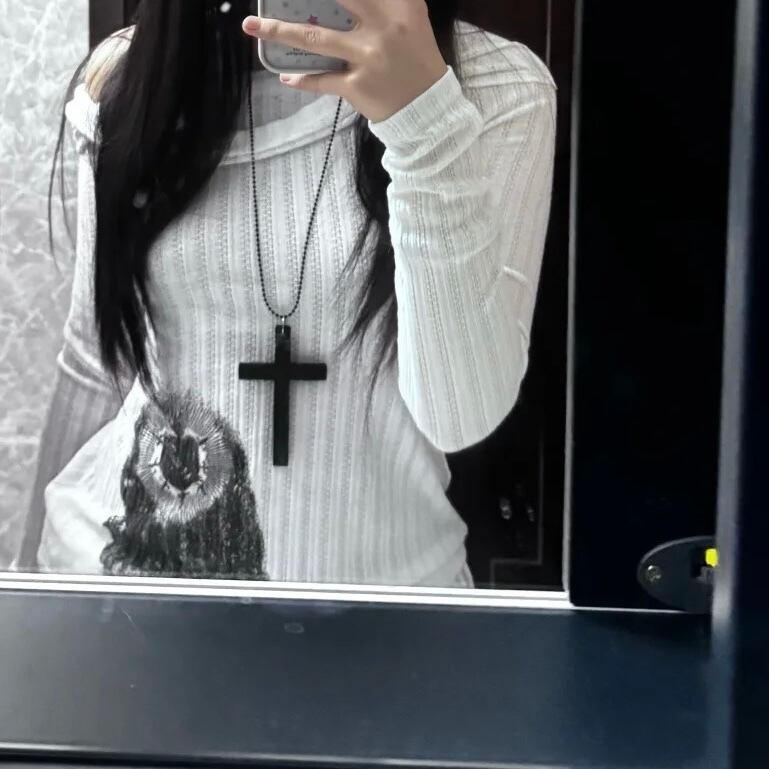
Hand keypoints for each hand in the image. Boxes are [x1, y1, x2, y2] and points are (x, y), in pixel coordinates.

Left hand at [242, 0, 448, 123]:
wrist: (428, 109)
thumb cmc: (416, 60)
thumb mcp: (411, 19)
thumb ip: (386, 1)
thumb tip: (349, 0)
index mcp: (399, 6)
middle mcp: (383, 27)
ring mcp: (367, 58)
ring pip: (314, 39)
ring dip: (278, 31)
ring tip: (251, 26)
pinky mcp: (357, 87)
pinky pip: (322, 80)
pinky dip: (302, 79)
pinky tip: (286, 75)